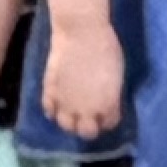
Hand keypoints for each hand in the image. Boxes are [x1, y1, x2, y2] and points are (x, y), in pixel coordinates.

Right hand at [39, 12, 126, 140]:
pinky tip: (57, 105)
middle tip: (90, 116)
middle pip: (87, 133)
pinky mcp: (50, 93)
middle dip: (90, 127)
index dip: (108, 119)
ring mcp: (66, 104)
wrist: (81, 32)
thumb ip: (111, 94)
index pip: (109, 124)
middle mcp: (86, 111)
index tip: (107, 112)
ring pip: (66, 126)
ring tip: (72, 112)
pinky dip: (53, 111)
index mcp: (108, 106)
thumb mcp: (116, 75)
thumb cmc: (106, 48)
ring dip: (70, 121)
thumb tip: (107, 102)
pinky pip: (49, 111)